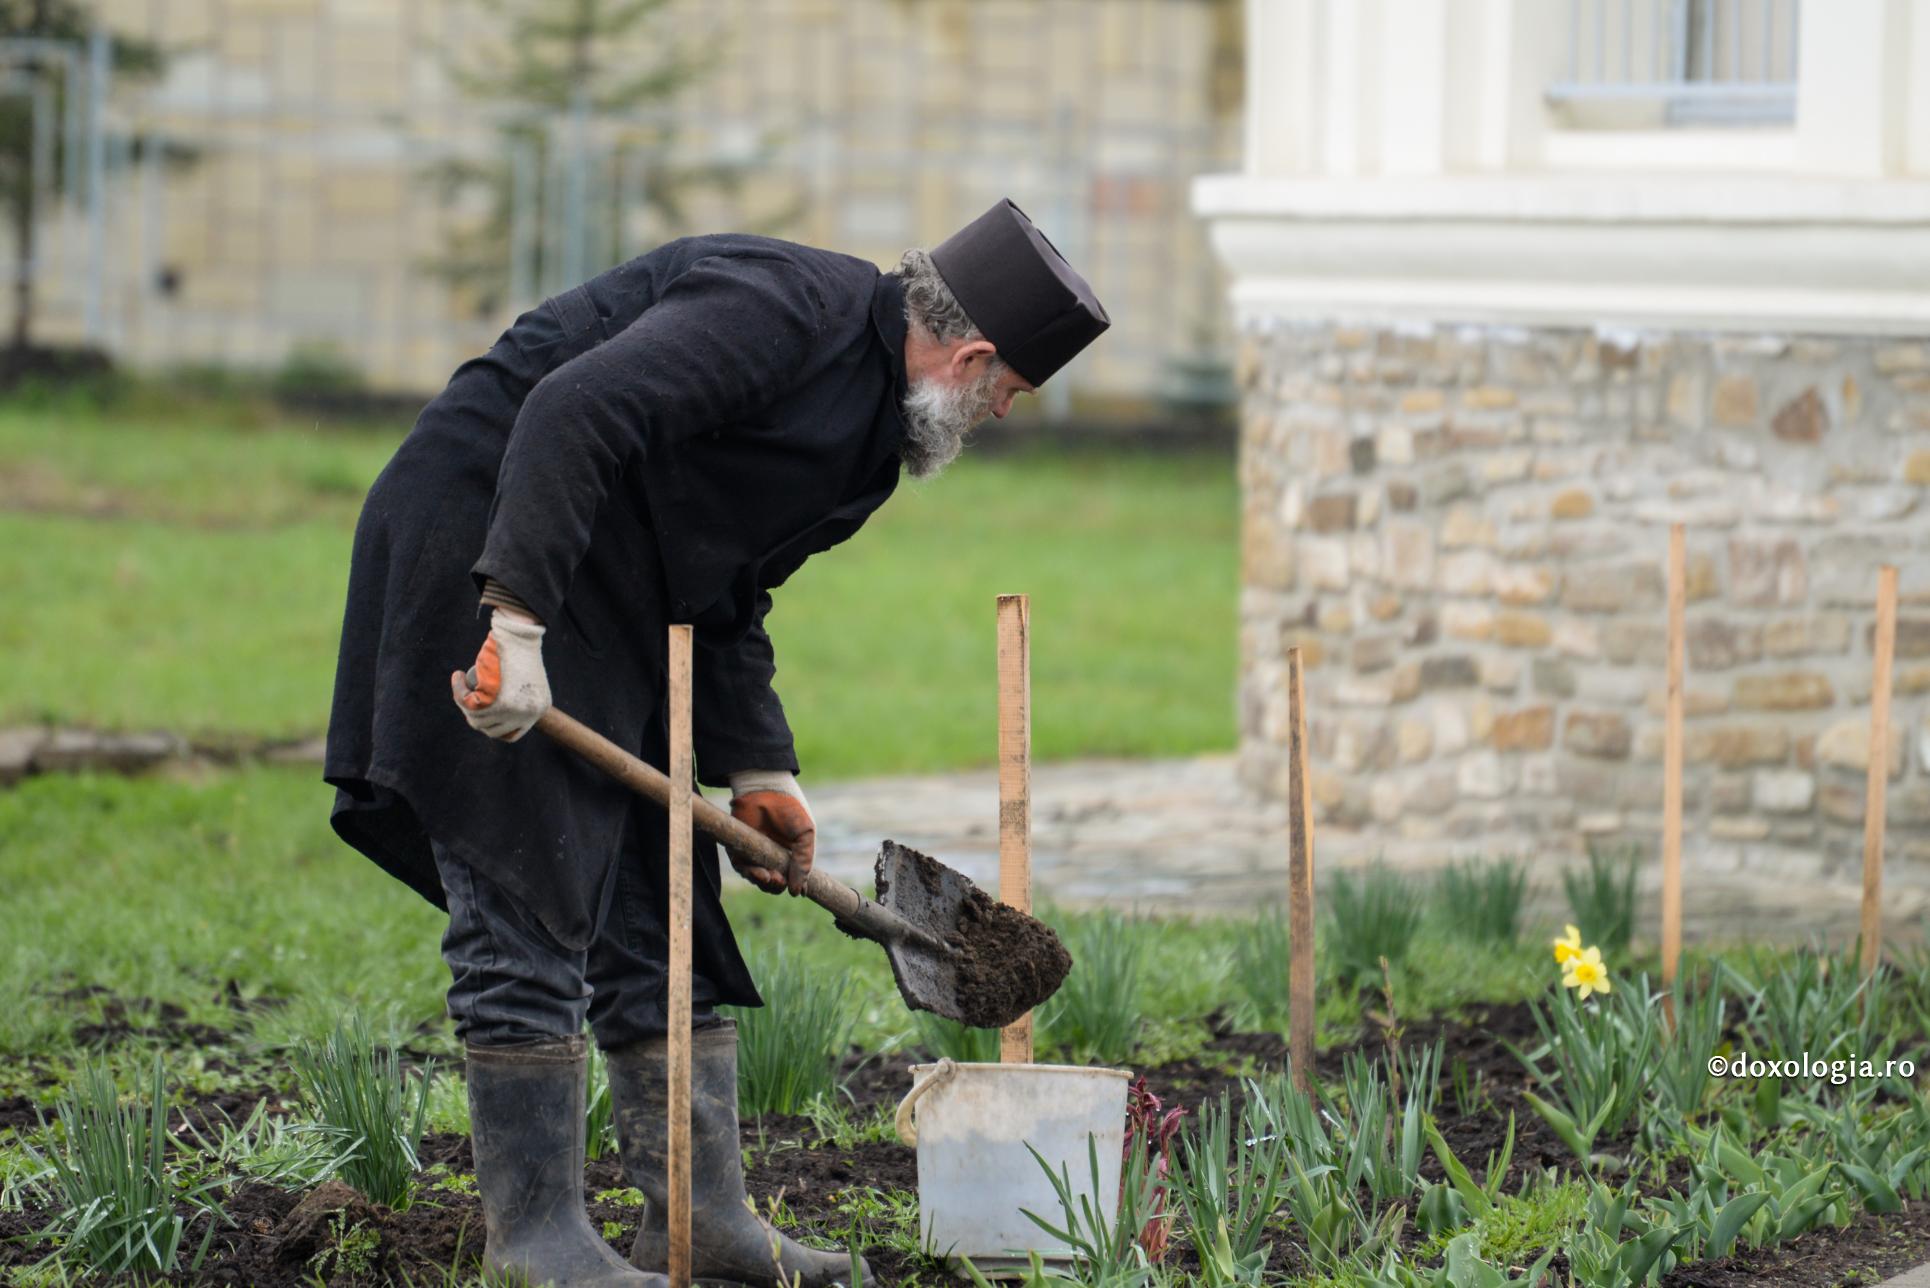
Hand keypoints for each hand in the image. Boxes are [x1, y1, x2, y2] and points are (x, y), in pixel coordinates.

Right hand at [449, 608, 549, 740]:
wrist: (520, 633)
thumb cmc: (521, 647)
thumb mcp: (527, 676)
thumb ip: (519, 694)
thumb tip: (500, 709)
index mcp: (538, 710)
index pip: (511, 734)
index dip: (493, 727)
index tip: (483, 713)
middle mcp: (528, 715)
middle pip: (491, 729)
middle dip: (474, 715)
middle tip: (468, 696)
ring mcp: (514, 711)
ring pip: (477, 719)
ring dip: (464, 703)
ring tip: (462, 683)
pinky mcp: (497, 702)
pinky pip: (467, 703)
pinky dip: (458, 690)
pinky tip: (458, 676)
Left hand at [727, 771, 813, 896]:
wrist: (766, 790)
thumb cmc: (790, 809)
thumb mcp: (805, 835)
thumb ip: (804, 861)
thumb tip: (799, 892)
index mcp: (790, 853)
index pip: (792, 877)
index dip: (795, 886)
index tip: (798, 891)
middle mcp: (772, 855)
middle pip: (774, 883)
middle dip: (778, 887)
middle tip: (781, 882)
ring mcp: (755, 854)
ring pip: (758, 879)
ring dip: (765, 884)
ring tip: (771, 878)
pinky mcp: (739, 850)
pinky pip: (743, 869)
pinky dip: (751, 874)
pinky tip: (761, 873)